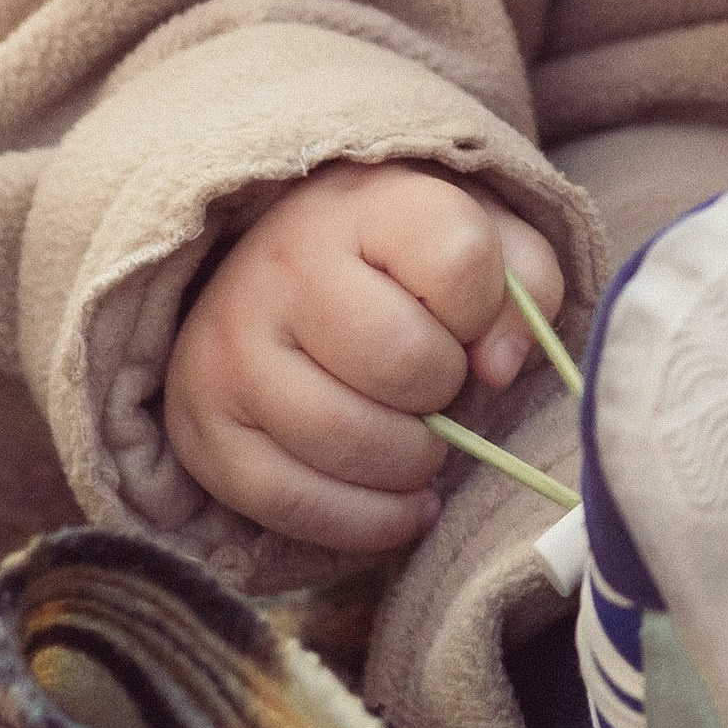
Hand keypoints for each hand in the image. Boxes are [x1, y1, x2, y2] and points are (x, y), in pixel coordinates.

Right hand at [163, 160, 567, 551]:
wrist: (276, 268)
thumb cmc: (400, 261)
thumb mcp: (481, 237)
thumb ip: (526, 285)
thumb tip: (499, 369)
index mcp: (365, 205)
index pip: (458, 260)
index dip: (486, 309)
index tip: (470, 322)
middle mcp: (283, 266)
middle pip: (404, 361)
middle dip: (445, 393)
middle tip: (439, 390)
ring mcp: (231, 348)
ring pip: (348, 440)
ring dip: (411, 463)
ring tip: (419, 445)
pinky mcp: (201, 426)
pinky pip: (292, 502)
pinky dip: (365, 522)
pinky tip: (401, 504)